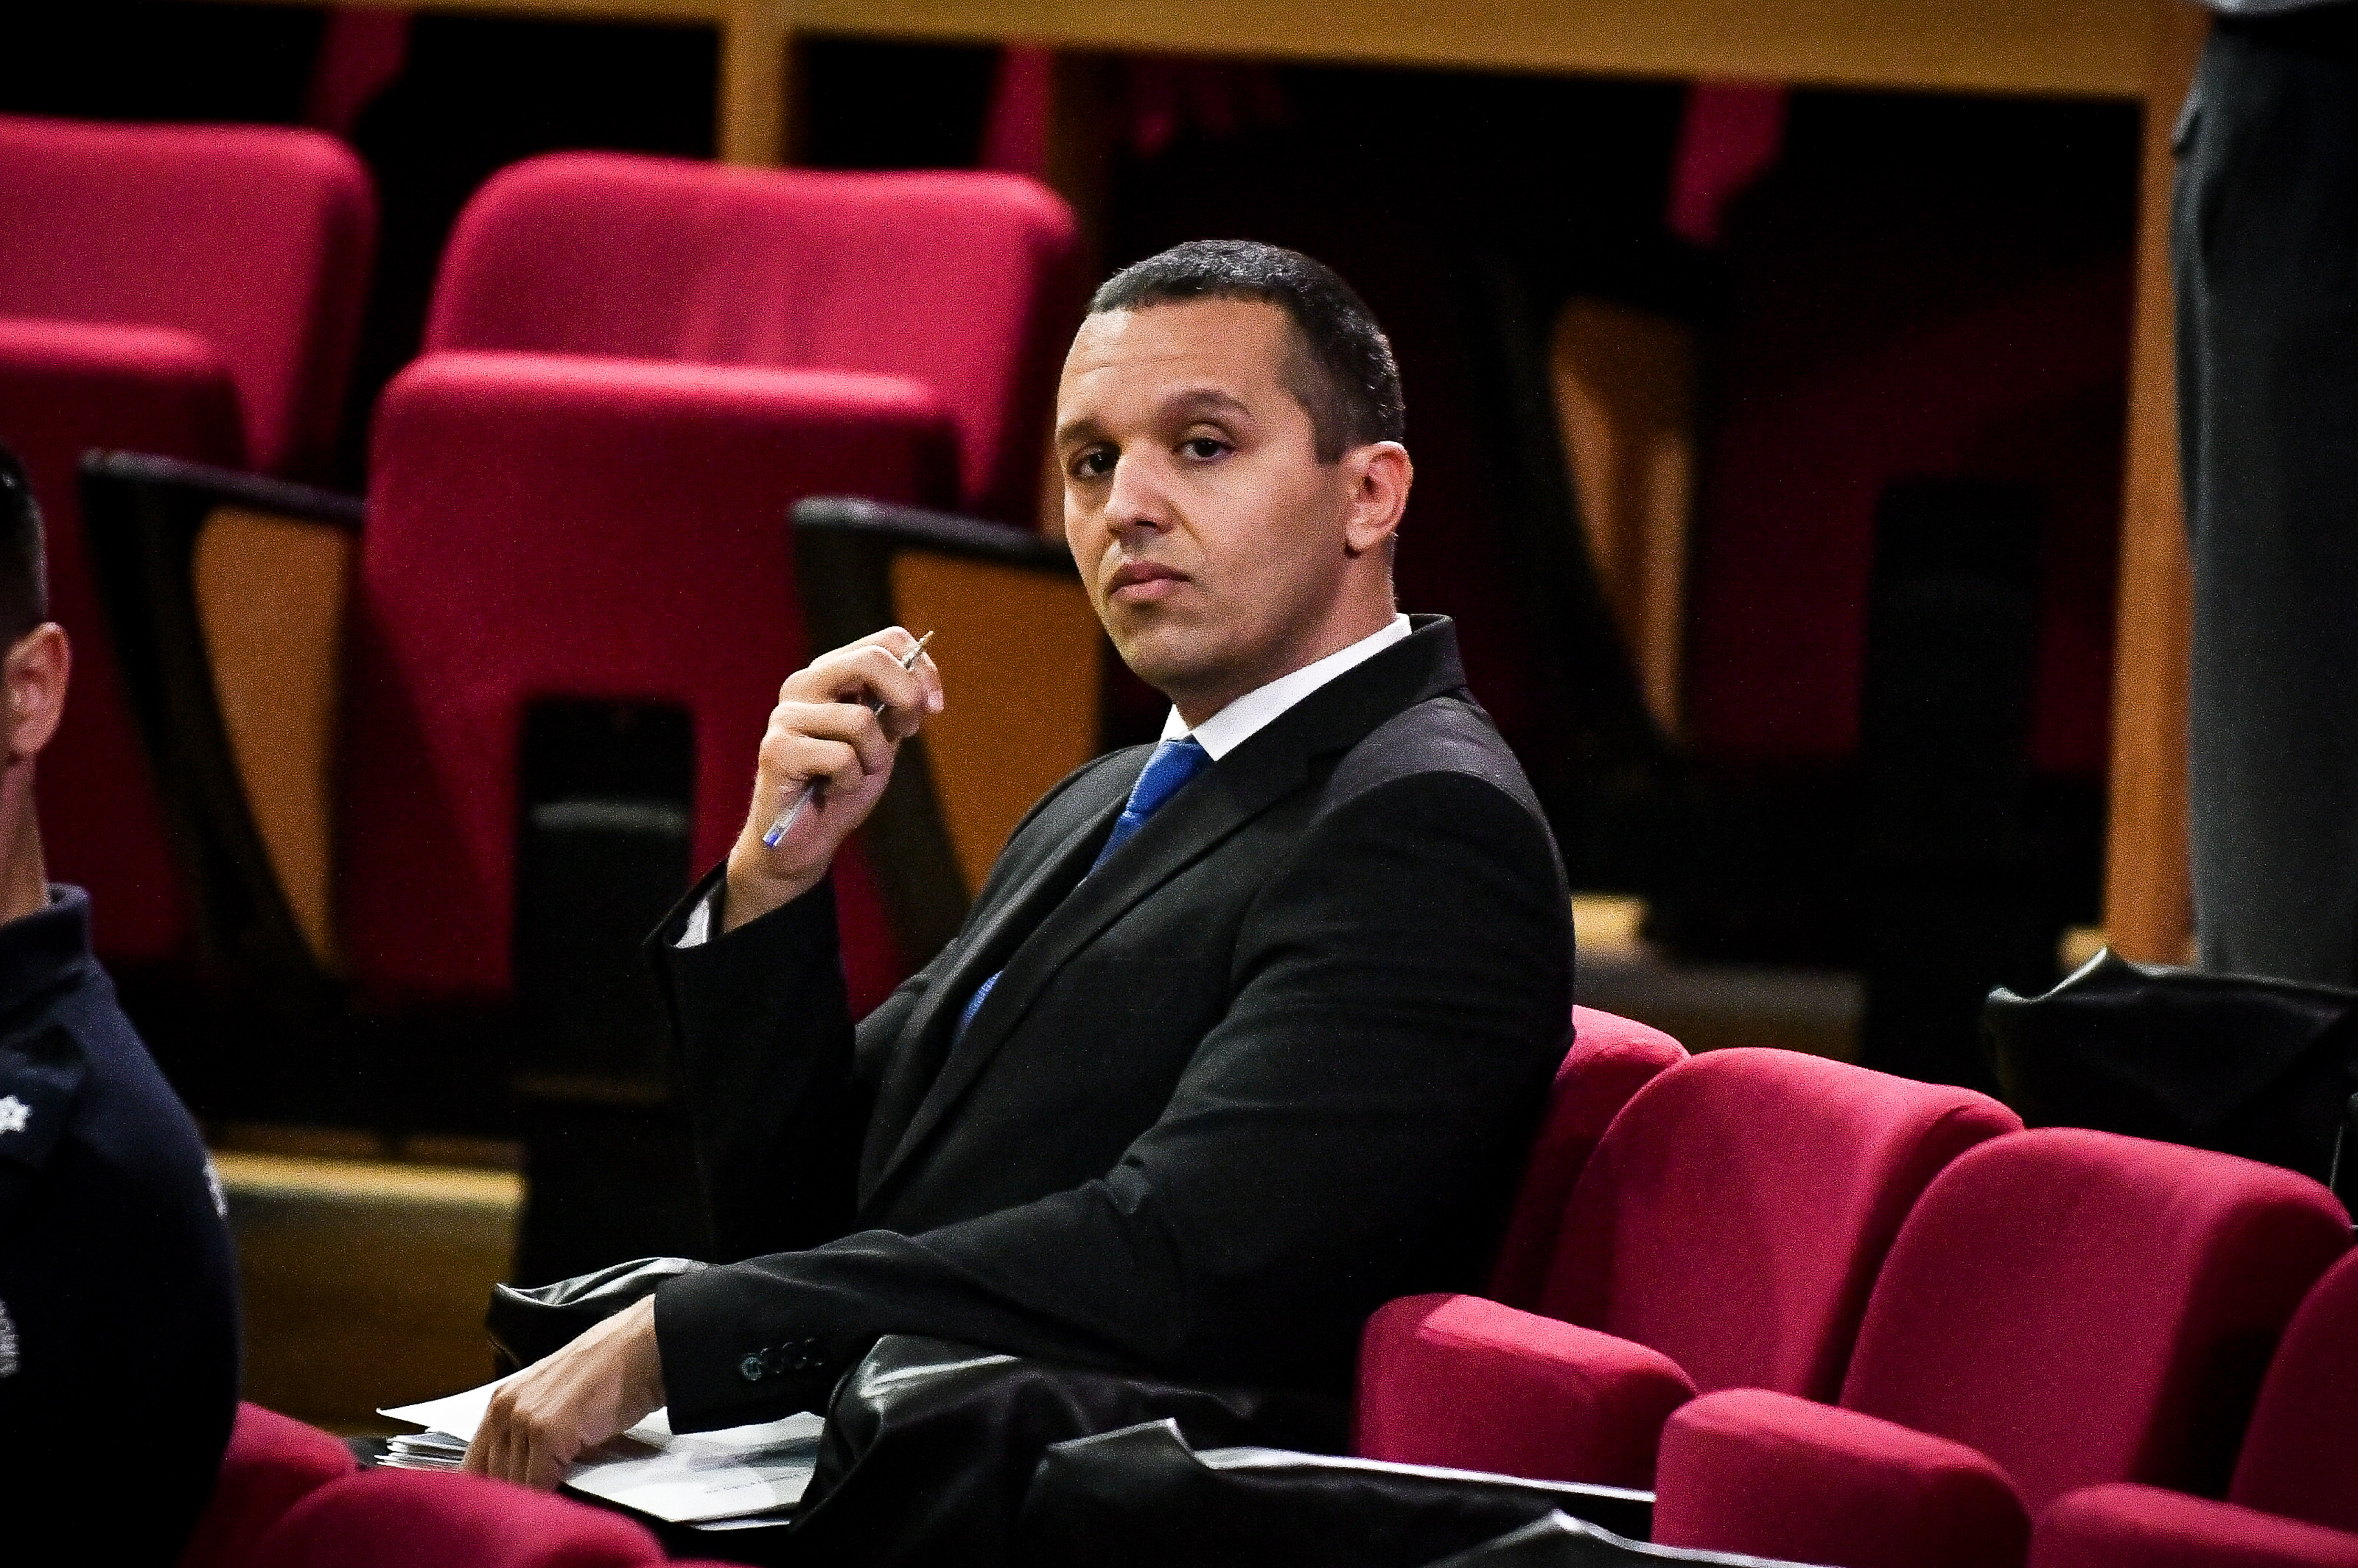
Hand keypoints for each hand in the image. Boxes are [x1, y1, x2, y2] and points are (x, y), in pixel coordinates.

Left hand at [463, 1296, 665, 1490]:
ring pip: (511, 1485)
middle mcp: (504, 1408)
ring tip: (550, 1508)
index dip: (491, 1488)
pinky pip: (537, 1485)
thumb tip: (527, 1474)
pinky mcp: (547, 1433)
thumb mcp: (556, 1400)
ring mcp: (523, 1420)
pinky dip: (550, 1500)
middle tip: (534, 1510)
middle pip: (490, 1477)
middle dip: (511, 1497)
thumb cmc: (610, 1373)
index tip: (506, 1506)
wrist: (642, 1351)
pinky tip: (565, 1502)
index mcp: (502, 1401)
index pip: (476, 1463)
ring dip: (530, 1501)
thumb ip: (532, 1432)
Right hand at [723, 627, 944, 932]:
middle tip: (906, 733)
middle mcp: (804, 685)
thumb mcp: (882, 740)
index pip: (885, 642)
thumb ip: (898, 708)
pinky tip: (830, 789)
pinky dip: (850, 782)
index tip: (935, 704)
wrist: (804, 840)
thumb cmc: (842, 786)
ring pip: (862, 721)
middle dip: (906, 699)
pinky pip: (842, 758)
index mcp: (831, 674)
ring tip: (851, 775)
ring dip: (874, 759)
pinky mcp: (777, 750)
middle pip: (871, 662)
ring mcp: (786, 715)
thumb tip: (924, 685)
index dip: (921, 667)